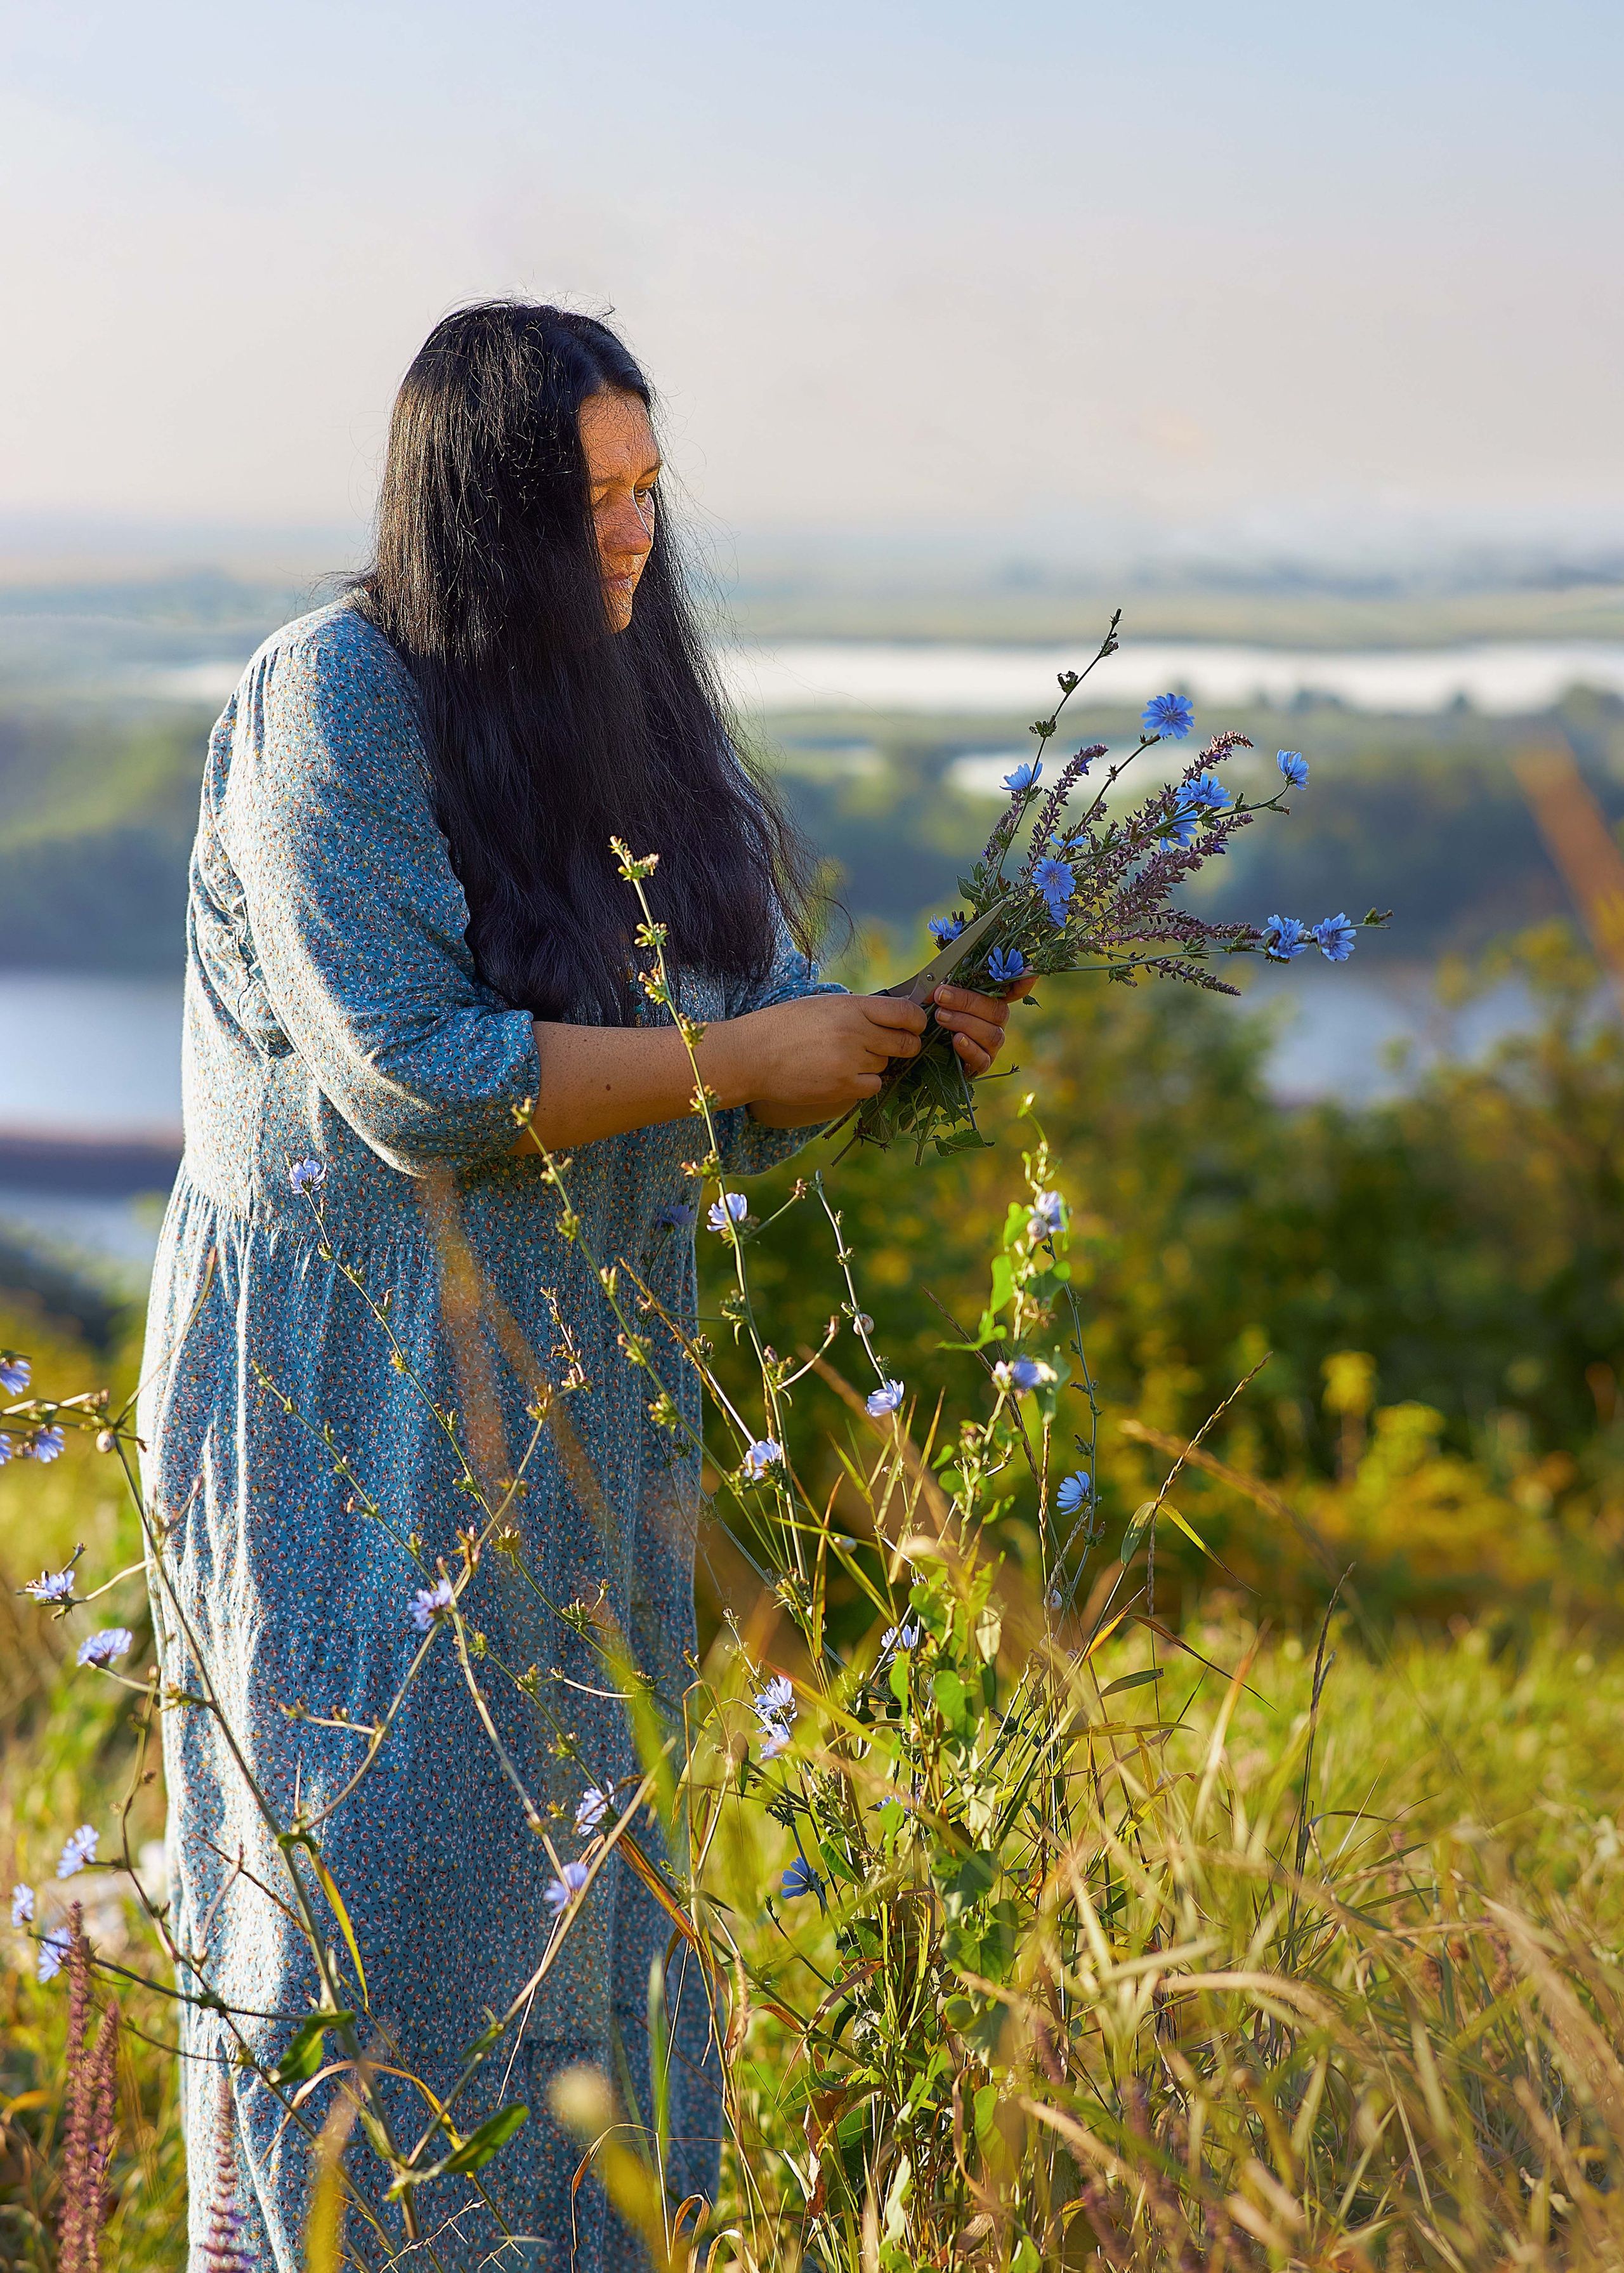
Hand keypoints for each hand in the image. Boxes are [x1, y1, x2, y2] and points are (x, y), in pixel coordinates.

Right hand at [720, 992, 928, 1125]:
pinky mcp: (842, 1087)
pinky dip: (864, 1083)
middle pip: (905, 1043)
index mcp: (851, 1007)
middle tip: (891, 1046)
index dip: (916, 1021)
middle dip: (904, 1045)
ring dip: (875, 1063)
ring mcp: (850, 1062)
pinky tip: (843, 1075)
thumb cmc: (783, 1026)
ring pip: (885, 1065)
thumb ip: (857, 1011)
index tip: (914, 1026)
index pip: (905, 1012)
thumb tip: (891, 1016)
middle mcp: (855, 1032)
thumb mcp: (822, 1005)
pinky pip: (873, 1086)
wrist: (750, 1055)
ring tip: (845, 1058)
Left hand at [928, 976, 1034, 1073]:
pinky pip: (983, 1058)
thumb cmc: (937, 1015)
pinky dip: (970, 1048)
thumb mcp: (938, 999)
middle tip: (942, 996)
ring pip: (991, 1034)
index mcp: (991, 1001)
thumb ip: (942, 990)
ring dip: (963, 1022)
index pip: (1014, 991)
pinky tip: (957, 1040)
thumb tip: (938, 988)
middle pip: (997, 1010)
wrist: (923, 1048)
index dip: (1023, 983)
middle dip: (968, 1001)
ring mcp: (992, 1044)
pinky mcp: (982, 1064)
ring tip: (941, 1016)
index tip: (1030, 971)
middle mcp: (997, 1022)